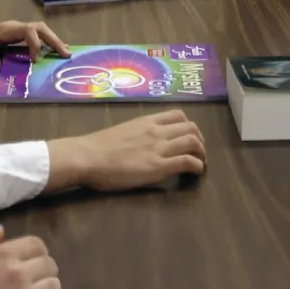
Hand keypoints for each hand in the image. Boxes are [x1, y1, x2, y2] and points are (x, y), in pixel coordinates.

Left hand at [0, 20, 70, 72]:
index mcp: (7, 29)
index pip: (29, 30)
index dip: (35, 43)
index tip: (35, 60)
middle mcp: (14, 27)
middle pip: (40, 28)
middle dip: (53, 40)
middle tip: (66, 54)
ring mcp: (16, 31)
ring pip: (40, 31)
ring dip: (52, 41)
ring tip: (65, 53)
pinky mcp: (15, 38)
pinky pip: (35, 37)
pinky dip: (46, 43)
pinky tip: (54, 52)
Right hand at [0, 227, 60, 288]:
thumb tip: (1, 231)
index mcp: (3, 254)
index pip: (37, 245)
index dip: (36, 249)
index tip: (30, 257)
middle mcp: (19, 274)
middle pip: (49, 265)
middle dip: (44, 266)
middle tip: (35, 273)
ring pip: (54, 286)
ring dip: (49, 285)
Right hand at [53, 110, 206, 192]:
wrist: (87, 157)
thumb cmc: (96, 147)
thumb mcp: (121, 131)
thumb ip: (137, 133)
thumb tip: (143, 142)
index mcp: (146, 121)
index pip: (177, 115)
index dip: (188, 125)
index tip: (188, 136)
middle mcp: (156, 131)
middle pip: (190, 127)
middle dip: (199, 139)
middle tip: (197, 152)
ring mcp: (158, 148)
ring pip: (193, 142)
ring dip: (202, 153)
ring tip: (200, 163)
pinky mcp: (158, 167)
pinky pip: (187, 162)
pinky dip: (197, 167)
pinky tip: (196, 173)